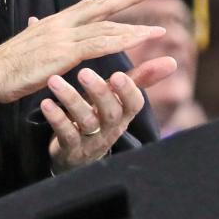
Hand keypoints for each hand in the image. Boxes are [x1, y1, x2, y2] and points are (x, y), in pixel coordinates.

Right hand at [0, 0, 167, 107]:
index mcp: (53, 22)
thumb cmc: (5, 66)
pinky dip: (119, 42)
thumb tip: (36, 21)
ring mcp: (62, 37)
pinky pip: (98, 45)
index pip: (88, 5)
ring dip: (133, 29)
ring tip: (156, 31)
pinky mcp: (63, 53)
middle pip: (101, 7)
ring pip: (105, 28)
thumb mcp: (27, 45)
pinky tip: (135, 42)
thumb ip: (38, 33)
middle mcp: (60, 24)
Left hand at [41, 60, 173, 172]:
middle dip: (99, 92)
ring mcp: (91, 140)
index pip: (134, 104)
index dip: (128, 91)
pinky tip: (45, 103)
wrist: (76, 157)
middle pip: (110, 112)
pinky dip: (56, 118)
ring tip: (54, 81)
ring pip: (85, 122)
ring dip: (70, 100)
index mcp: (123, 113)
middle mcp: (111, 128)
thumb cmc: (100, 117)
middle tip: (84, 72)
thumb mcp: (119, 99)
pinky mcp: (71, 150)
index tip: (118, 74)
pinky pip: (65, 134)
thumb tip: (173, 62)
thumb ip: (140, 79)